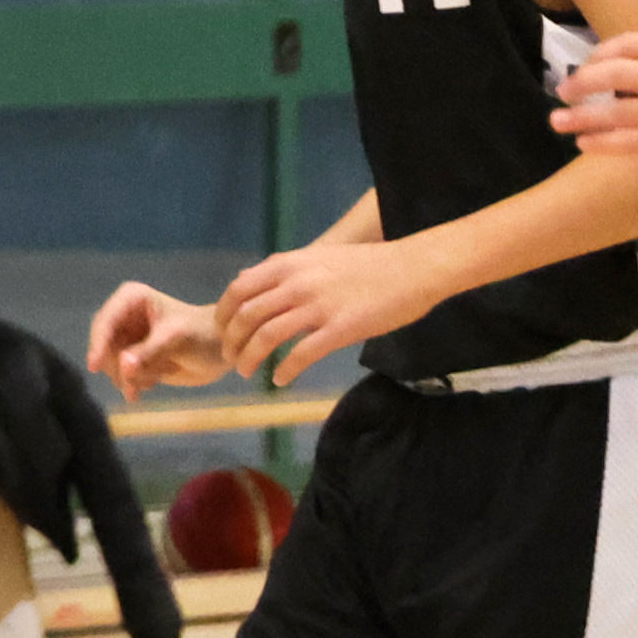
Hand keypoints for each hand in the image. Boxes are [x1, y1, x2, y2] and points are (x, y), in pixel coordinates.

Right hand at [87, 282, 228, 399]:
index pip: (104, 321)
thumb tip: (123, 366)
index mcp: (132, 298)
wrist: (221, 351)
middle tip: (142, 381)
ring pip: (111, 365)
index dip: (98, 343)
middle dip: (120, 366)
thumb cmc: (203, 335)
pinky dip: (135, 383)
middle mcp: (125, 317)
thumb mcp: (176, 339)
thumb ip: (148, 352)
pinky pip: (121, 376)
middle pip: (103, 346)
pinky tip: (155, 381)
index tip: (94, 366)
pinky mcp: (133, 359)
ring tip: (157, 376)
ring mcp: (128, 339)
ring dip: (132, 377)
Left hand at [216, 239, 444, 389]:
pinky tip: (281, 380)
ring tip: (248, 372)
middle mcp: (298, 283)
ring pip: (266, 337)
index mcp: (290, 264)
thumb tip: (247, 280)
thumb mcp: (318, 257)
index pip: (239, 290)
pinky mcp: (340, 328)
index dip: (224, 315)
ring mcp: (318, 306)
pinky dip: (284, 371)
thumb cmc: (368, 265)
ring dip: (250, 359)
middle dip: (232, 342)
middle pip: (246, 316)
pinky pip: (301, 355)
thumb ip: (283, 270)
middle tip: (232, 359)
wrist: (414, 268)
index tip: (224, 332)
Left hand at [548, 34, 637, 193]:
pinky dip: (602, 143)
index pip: (632, 43)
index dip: (599, 54)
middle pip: (619, 71)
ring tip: (558, 123)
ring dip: (581, 117)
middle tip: (562, 91)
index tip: (584, 67)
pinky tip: (585, 145)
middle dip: (582, 81)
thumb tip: (625, 63)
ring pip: (619, 111)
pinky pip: (632, 143)